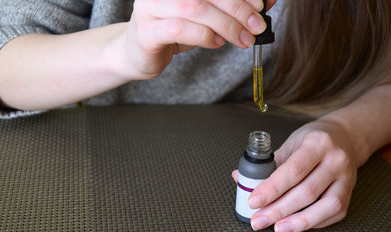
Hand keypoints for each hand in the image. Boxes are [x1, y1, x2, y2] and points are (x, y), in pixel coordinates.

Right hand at [124, 0, 269, 79]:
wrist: (138, 52)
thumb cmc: (174, 29)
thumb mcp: (207, 15)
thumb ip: (232, 6)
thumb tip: (268, 1)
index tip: (262, 4)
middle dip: (238, 8)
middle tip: (257, 26)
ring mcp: (150, 7)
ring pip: (195, 8)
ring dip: (226, 25)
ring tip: (243, 40)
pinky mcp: (146, 32)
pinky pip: (179, 30)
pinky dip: (205, 37)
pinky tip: (217, 43)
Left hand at [232, 118, 357, 231]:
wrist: (344, 137)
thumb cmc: (311, 140)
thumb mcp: (290, 143)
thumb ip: (267, 163)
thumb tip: (239, 178)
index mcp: (317, 143)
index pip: (293, 170)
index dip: (271, 189)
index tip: (253, 201)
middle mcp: (336, 160)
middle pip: (306, 191)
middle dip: (279, 210)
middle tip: (258, 221)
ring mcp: (347, 177)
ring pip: (325, 206)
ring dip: (298, 221)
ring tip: (277, 228)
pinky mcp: (350, 192)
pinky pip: (334, 213)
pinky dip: (313, 222)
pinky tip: (296, 224)